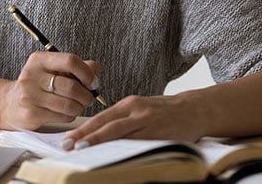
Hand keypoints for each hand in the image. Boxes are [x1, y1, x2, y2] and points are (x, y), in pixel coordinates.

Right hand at [0, 52, 101, 129]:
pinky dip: (70, 116)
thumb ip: (77, 67)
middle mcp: (32, 75)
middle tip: (87, 98)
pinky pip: (62, 117)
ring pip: (69, 105)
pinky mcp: (31, 113)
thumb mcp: (53, 70)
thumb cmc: (38, 86)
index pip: (70, 60)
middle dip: (86, 95)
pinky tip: (64, 112)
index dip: (87, 73)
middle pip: (71, 87)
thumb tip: (96, 71)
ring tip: (76, 105)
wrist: (10, 103)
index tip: (93, 82)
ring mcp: (30, 95)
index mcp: (39, 60)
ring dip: (79, 107)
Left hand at [61, 93, 204, 149]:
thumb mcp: (140, 109)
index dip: (83, 129)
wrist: (194, 109)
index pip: (101, 117)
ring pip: (121, 133)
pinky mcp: (161, 133)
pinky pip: (139, 143)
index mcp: (129, 104)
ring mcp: (149, 122)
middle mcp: (137, 111)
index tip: (67, 139)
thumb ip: (121, 120)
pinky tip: (114, 157)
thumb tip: (96, 135)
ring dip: (101, 142)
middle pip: (108, 125)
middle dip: (86, 136)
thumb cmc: (163, 111)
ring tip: (84, 150)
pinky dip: (124, 149)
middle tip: (69, 146)